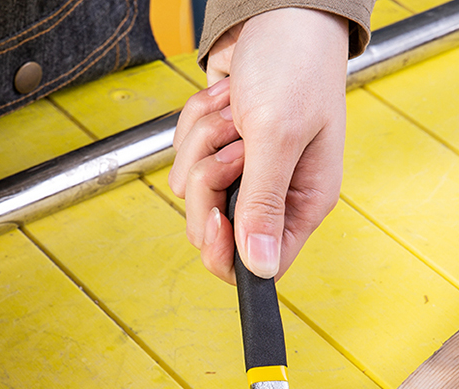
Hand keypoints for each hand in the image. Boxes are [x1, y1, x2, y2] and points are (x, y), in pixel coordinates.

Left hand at [169, 8, 348, 281]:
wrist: (276, 14)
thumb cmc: (293, 65)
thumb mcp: (278, 136)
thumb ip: (264, 205)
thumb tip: (262, 268)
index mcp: (301, 203)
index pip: (259, 263)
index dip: (226, 252)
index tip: (212, 218)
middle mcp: (271, 196)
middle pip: (212, 229)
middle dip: (207, 185)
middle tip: (232, 146)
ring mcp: (240, 175)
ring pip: (190, 192)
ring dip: (202, 145)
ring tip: (235, 113)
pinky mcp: (215, 152)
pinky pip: (182, 159)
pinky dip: (193, 127)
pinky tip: (223, 102)